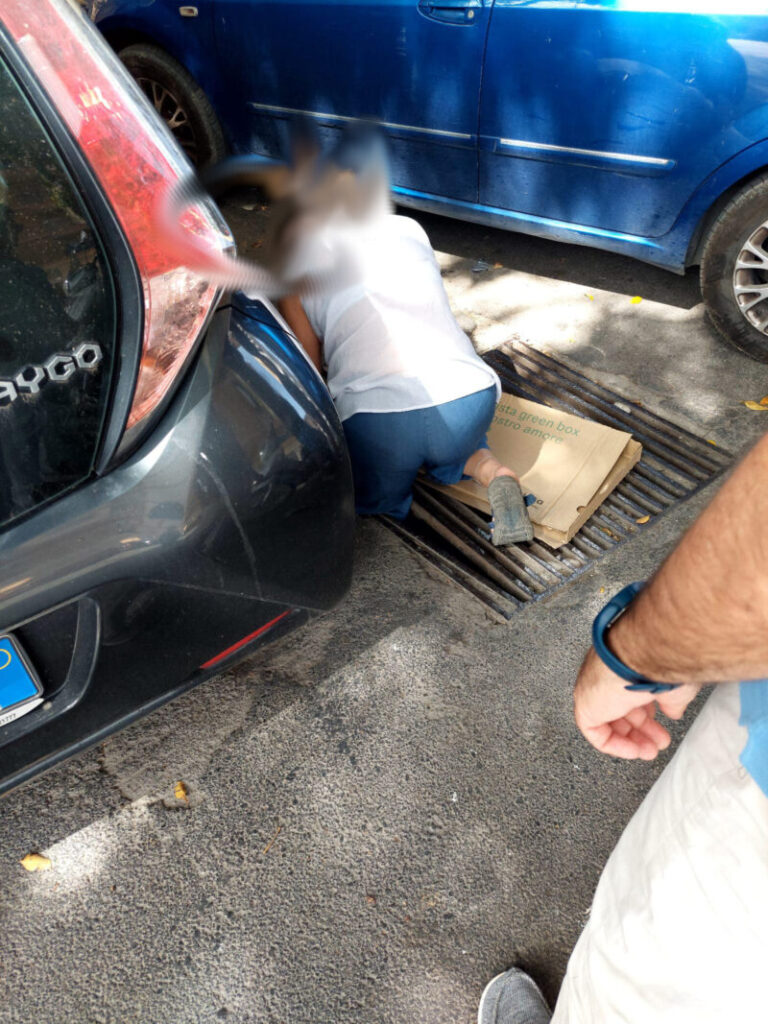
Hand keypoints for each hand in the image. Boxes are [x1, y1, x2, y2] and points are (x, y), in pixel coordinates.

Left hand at [574, 647, 700, 759]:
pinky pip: (594, 731)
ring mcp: (592, 686)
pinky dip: (614, 744)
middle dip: (641, 729)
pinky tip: (633, 750)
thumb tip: (674, 711)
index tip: (660, 722)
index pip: (628, 690)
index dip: (645, 710)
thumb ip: (672, 700)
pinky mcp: (585, 703)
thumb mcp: (674, 683)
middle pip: (619, 707)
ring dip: (631, 739)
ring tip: (650, 751)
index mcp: (623, 661)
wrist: (646, 654)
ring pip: (607, 720)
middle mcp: (605, 672)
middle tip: (658, 742)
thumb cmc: (660, 659)